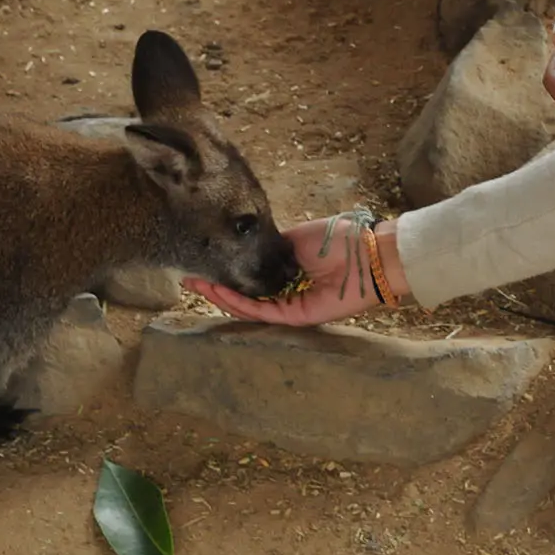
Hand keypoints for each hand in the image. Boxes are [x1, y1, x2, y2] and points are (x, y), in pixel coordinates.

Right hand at [181, 211, 390, 325]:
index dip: (226, 273)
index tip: (202, 263)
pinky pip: (261, 312)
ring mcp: (290, 306)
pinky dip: (239, 303)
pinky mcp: (296, 316)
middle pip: (245, 296)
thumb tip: (247, 246)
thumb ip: (272, 247)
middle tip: (188, 279)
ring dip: (220, 296)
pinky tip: (219, 291)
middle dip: (215, 287)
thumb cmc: (339, 240)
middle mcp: (287, 292)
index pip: (251, 279)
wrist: (367, 253)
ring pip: (248, 307)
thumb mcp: (296, 238)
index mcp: (288, 272)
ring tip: (195, 284)